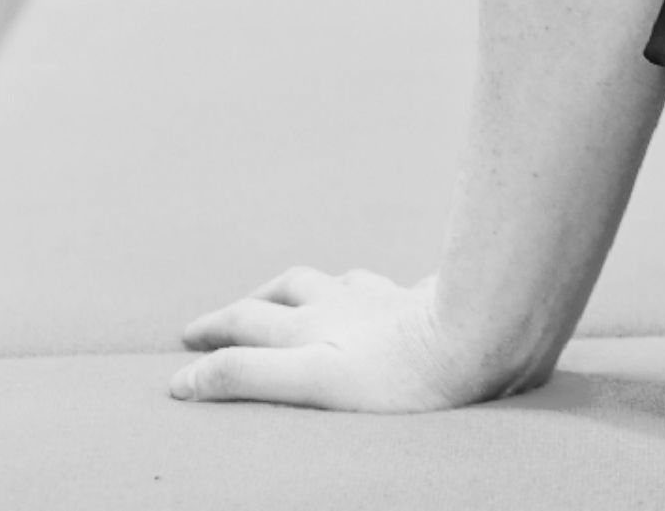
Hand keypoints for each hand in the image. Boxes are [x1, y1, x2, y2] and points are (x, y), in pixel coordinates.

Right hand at [174, 266, 520, 411]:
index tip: (184, 348)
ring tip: (302, 295)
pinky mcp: (425, 302)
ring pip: (337, 281)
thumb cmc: (399, 374)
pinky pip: (390, 287)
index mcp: (310, 325)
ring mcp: (386, 299)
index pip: (245, 323)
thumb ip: (247, 378)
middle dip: (251, 303)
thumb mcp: (312, 380)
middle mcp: (343, 303)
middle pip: (286, 290)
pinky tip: (386, 295)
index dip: (211, 334)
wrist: (481, 337)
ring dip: (309, 287)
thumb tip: (182, 383)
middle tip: (230, 316)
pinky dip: (371, 288)